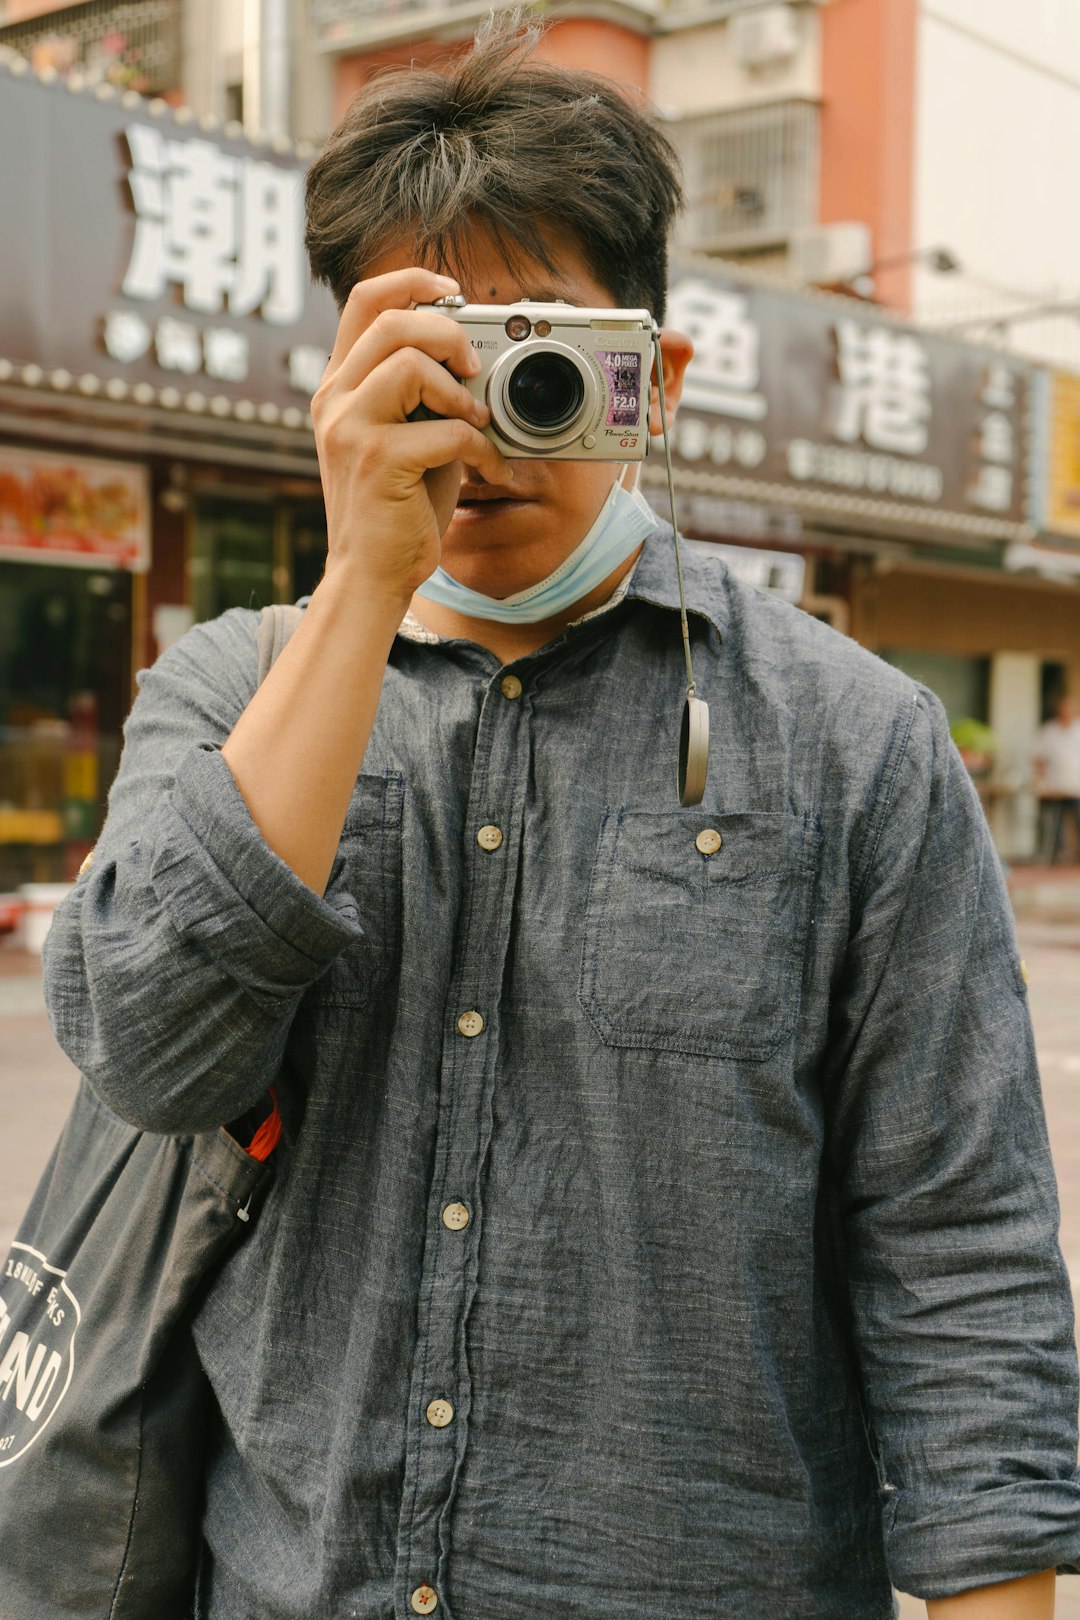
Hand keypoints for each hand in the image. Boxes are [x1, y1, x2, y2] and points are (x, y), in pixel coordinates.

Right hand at [310, 268, 512, 607]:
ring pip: (409, 363)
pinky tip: (488, 466)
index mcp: (339, 387)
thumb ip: (424, 395)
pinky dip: (479, 446)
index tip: (453, 294)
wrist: (371, 574)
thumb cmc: (396, 509)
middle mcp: (335, 400)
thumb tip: (473, 360)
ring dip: (459, 391)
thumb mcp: (407, 436)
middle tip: (473, 370)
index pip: (363, 301)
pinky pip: (443, 428)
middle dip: (447, 335)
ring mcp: (350, 428)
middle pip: (391, 321)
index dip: (411, 282)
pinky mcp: (377, 461)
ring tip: (477, 422)